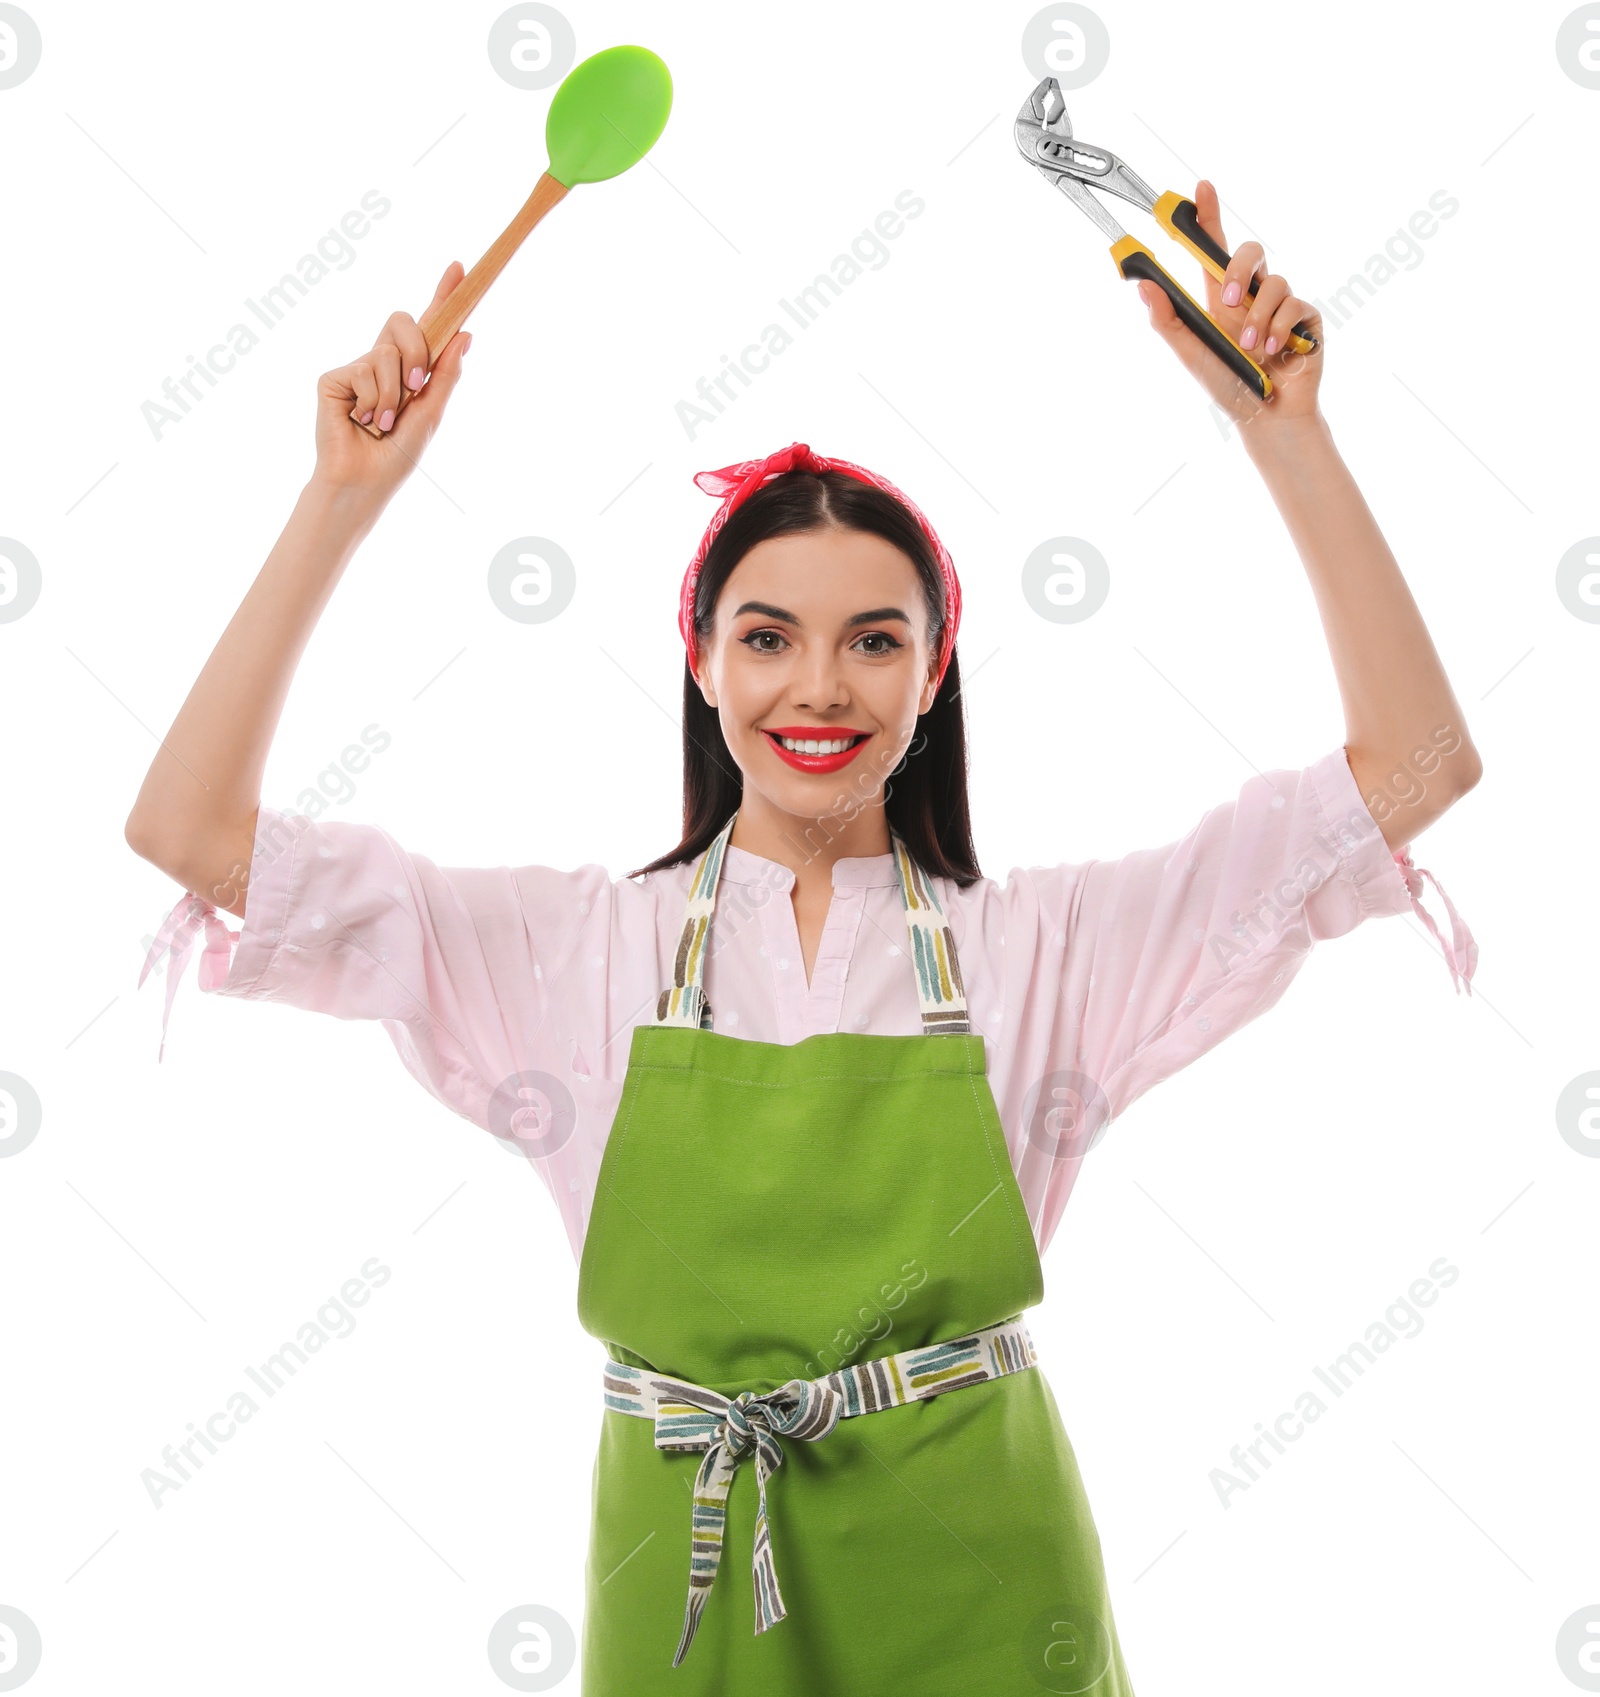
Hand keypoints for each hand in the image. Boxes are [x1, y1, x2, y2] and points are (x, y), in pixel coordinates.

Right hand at [311, 262, 471, 501]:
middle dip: (416, 351)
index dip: (441, 296)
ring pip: (385, 351)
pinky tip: (363, 422)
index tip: (458, 267)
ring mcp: (356, 368)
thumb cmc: (398, 454)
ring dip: (394, 394)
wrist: (364, 481)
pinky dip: (373, 401)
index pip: (426, 326)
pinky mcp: (334, 377)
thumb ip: (446, 373)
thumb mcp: (431, 412)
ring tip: (384, 423)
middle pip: (402, 321)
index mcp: (408, 370)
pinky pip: (363, 369)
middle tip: (416, 386)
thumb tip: (466, 332)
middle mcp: (381, 362)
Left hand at [1135, 180, 1323, 431]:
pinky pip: (1295, 304)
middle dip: (1238, 271)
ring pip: (1274, 281)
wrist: (1267, 417)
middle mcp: (1251, 294)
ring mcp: (1280, 304)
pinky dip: (1280, 328)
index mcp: (1220, 298)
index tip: (1200, 189)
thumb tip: (1144, 286)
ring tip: (1252, 348)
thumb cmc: (1227, 386)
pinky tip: (1273, 352)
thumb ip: (1167, 321)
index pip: (1214, 248)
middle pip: (1250, 251)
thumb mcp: (1191, 354)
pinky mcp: (1305, 317)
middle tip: (1227, 301)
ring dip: (1258, 316)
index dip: (1208, 215)